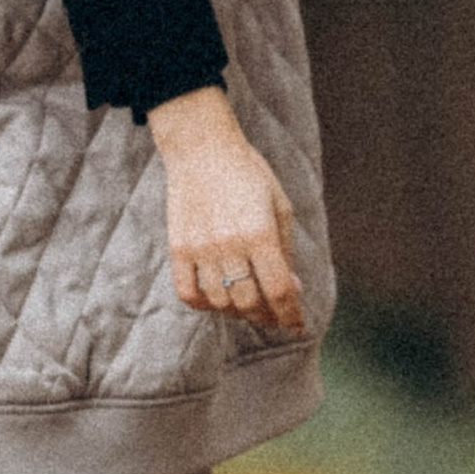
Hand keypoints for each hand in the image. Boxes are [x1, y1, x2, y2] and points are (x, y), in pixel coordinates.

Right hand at [147, 87, 303, 333]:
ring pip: (220, 302)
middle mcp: (229, 244)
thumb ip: (286, 250)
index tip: (297, 324)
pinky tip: (217, 298)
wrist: (202, 149)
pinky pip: (188, 293)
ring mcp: (200, 248)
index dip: (291, 314)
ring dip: (238, 310)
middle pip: (249, 302)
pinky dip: (204, 304)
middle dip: (266, 315)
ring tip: (247, 303)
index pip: (279, 290)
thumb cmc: (249, 174)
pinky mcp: (178, 248)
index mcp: (260, 232)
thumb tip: (292, 290)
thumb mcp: (279, 206)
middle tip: (273, 314)